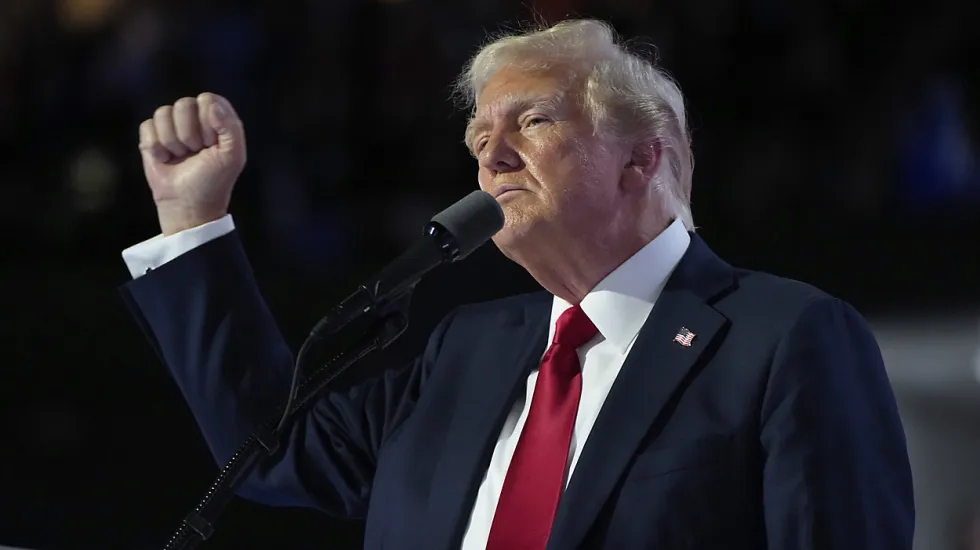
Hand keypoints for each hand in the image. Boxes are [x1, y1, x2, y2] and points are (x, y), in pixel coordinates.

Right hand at [138, 93, 246, 234]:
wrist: (188, 204)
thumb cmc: (213, 181)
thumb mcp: (233, 156)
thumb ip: (231, 127)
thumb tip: (210, 104)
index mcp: (217, 119)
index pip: (207, 99)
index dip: (208, 121)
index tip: (212, 144)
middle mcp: (195, 118)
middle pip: (183, 104)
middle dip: (188, 134)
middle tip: (195, 152)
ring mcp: (172, 126)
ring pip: (163, 113)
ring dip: (172, 141)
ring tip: (181, 156)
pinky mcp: (152, 136)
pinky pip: (147, 126)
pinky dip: (156, 147)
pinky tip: (165, 158)